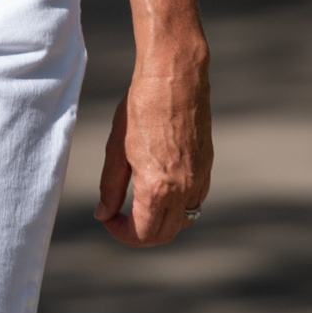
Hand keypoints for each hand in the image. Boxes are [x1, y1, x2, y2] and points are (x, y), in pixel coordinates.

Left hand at [94, 51, 211, 247]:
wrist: (174, 78)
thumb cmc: (141, 108)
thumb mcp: (116, 149)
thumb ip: (110, 187)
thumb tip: (104, 214)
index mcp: (158, 187)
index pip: (143, 234)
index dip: (122, 233)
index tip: (109, 221)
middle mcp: (184, 189)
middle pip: (165, 234)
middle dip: (140, 233)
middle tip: (119, 217)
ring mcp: (199, 179)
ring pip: (183, 221)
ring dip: (161, 222)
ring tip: (138, 206)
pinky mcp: (207, 167)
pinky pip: (195, 201)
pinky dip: (178, 207)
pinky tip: (161, 190)